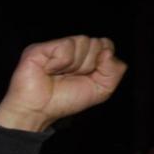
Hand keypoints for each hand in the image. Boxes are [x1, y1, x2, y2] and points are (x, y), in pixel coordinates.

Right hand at [0, 36, 125, 132]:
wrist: (38, 111)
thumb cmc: (65, 100)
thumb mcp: (102, 90)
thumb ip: (115, 71)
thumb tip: (107, 52)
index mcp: (86, 56)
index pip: (106, 44)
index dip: (102, 61)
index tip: (89, 76)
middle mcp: (71, 49)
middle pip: (96, 42)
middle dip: (88, 65)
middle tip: (71, 77)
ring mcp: (55, 47)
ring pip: (82, 42)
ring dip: (74, 65)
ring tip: (59, 74)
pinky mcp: (40, 48)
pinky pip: (65, 47)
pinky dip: (60, 63)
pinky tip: (49, 70)